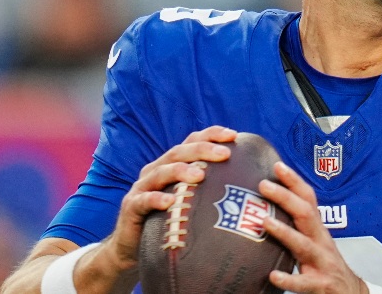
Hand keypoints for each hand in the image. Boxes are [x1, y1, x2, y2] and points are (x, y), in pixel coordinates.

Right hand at [98, 125, 237, 273]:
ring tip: (200, 175)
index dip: (211, 135)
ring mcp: (142, 187)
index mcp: (171, 164)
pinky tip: (169, 202)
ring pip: (161, 172)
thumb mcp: (191, 201)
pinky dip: (156, 199)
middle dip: (202, 149)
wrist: (133, 246)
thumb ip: (210, 190)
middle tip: (225, 153)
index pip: (191, 141)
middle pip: (179, 152)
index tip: (234, 135)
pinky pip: (144, 201)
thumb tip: (249, 186)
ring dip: (181, 171)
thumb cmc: (170, 221)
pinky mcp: (131, 207)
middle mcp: (156, 170)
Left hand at [260, 162, 367, 293]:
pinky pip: (304, 282)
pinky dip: (289, 279)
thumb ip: (297, 227)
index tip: (277, 165)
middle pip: (305, 214)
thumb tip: (265, 211)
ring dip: (285, 232)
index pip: (308, 199)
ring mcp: (322, 263)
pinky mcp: (320, 285)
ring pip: (304, 245)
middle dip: (286, 197)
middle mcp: (321, 242)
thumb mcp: (315, 242)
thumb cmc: (326, 265)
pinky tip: (273, 276)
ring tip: (265, 222)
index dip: (294, 181)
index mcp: (318, 230)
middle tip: (263, 185)